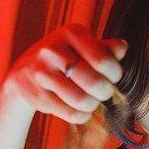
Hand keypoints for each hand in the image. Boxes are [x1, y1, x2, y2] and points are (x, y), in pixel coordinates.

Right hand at [4, 23, 126, 124]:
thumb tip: (123, 47)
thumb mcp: (83, 47)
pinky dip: (81, 116)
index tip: (113, 77)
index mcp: (71, 33)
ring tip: (92, 102)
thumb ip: (105, 49)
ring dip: (93, 105)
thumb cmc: (65, 58)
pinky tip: (80, 110)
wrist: (25, 71)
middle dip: (105, 92)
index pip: (103, 60)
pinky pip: (70, 113)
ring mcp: (41, 72)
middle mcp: (53, 50)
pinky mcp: (36, 94)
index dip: (115, 74)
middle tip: (104, 93)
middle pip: (93, 82)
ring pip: (81, 101)